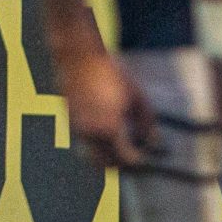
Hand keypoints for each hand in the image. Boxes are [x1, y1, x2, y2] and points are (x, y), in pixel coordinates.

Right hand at [55, 47, 152, 169]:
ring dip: (107, 155)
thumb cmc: (111, 73)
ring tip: (121, 143)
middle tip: (134, 157)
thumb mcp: (137, 96)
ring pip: (93, 156)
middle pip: (106, 165)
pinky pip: (85, 143)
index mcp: (110, 129)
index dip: (139, 162)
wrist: (78, 57)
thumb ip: (147, 122)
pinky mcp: (69, 123)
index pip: (126, 159)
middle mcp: (91, 134)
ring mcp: (77, 130)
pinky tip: (106, 128)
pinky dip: (96, 144)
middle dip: (121, 165)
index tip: (147, 158)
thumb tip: (152, 142)